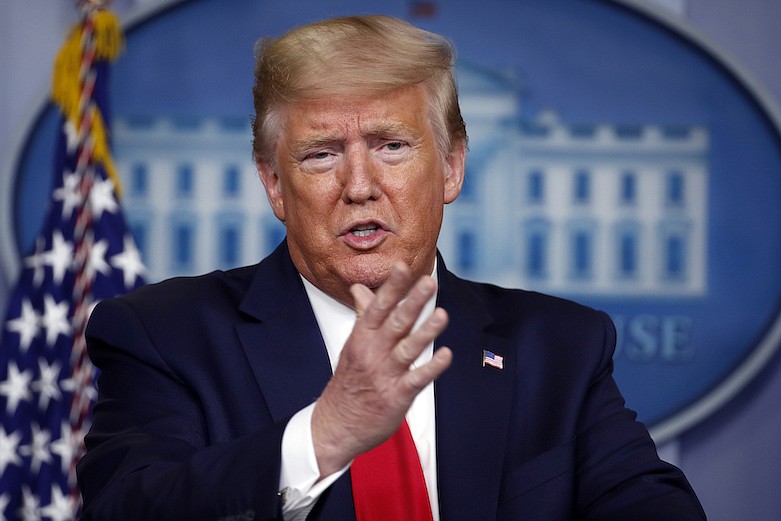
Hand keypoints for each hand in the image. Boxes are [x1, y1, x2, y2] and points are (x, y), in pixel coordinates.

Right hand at [311, 262, 452, 476]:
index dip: (392, 286)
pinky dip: (432, 367)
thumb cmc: (350, 379)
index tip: (402, 265)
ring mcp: (385, 374)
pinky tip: (446, 355)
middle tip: (429, 281)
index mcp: (362, 337)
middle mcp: (372, 352)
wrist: (337, 424)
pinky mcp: (397, 396)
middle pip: (395, 322)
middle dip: (412, 302)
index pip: (378, 306)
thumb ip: (363, 314)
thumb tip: (359, 287)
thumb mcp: (353, 344)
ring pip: (408, 348)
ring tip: (442, 314)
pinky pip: (417, 379)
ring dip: (426, 331)